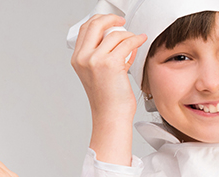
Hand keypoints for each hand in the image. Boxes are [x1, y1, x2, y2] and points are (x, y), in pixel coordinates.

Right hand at [72, 14, 146, 165]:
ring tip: (134, 41)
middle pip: (96, 24)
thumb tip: (115, 36)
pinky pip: (127, 42)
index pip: (86, 28)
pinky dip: (136, 40)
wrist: (111, 116)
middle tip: (122, 22)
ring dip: (128, 35)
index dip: (100, 20)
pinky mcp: (110, 63)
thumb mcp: (96, 73)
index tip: (112, 21)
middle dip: (112, 18)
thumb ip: (101, 53)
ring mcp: (95, 60)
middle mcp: (83, 58)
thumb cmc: (107, 99)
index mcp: (78, 59)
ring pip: (115, 34)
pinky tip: (140, 41)